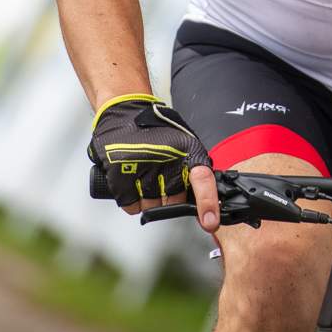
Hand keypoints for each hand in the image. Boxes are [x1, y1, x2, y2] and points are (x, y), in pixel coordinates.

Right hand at [87, 93, 211, 219]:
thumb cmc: (156, 130)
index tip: (210, 222)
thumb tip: (206, 202)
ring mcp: (142, 166)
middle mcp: (166, 158)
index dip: (207, 203)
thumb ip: (193, 169)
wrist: (124, 109)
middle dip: (170, 197)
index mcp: (187, 150)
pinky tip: (132, 183)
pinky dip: (132, 201)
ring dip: (149, 199)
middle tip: (161, 178)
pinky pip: (131, 205)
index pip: (202, 179)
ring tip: (143, 176)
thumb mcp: (182, 142)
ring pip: (151, 206)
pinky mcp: (121, 173)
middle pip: (174, 200)